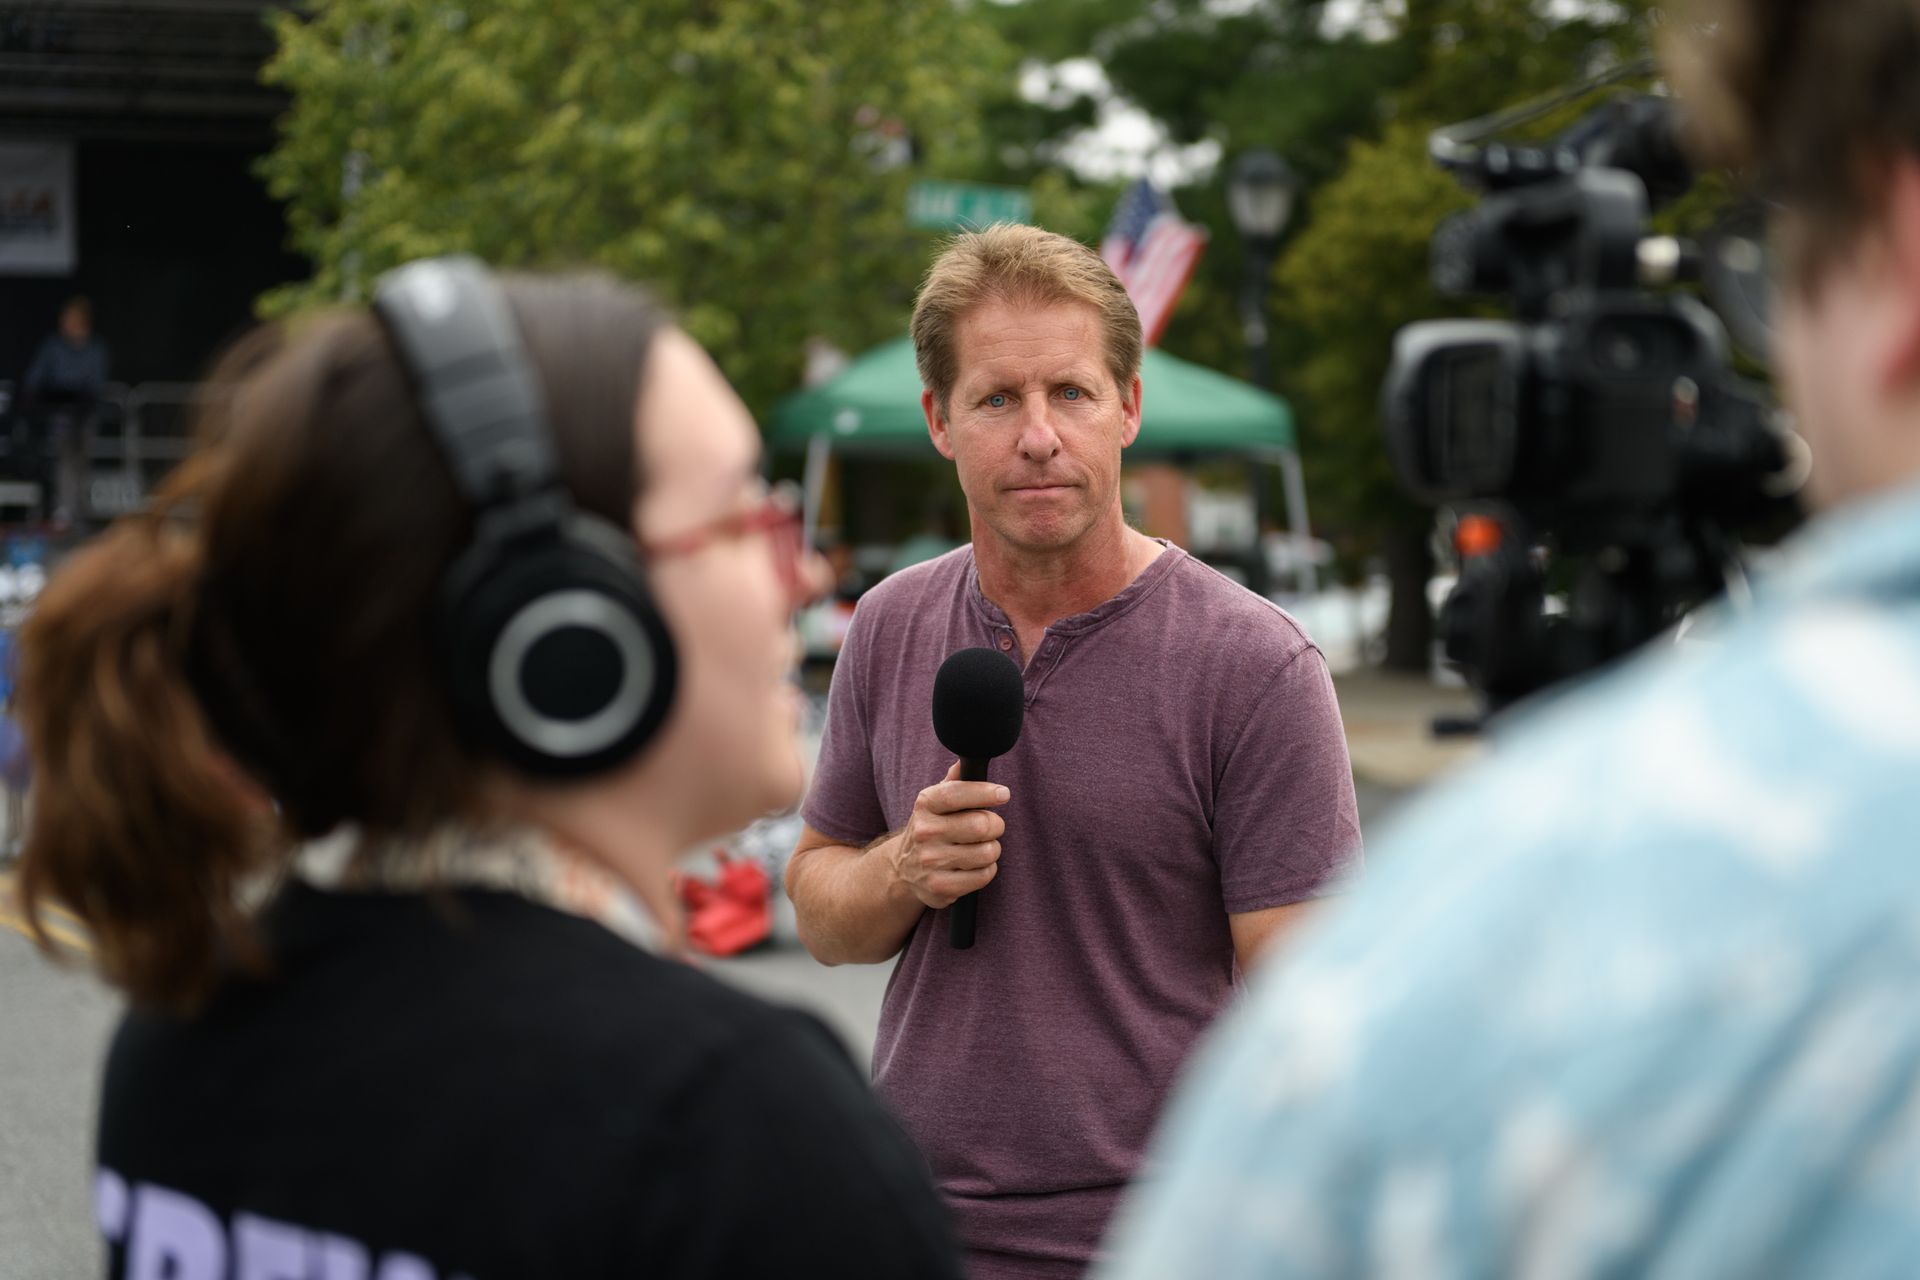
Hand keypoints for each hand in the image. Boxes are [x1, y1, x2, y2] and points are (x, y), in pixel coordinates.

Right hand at [889, 761, 1008, 908]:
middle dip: (996, 825)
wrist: (902, 870)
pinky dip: (987, 870)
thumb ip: (954, 781)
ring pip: (987, 852)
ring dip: (992, 849)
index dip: (985, 792)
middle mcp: (925, 832)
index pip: (957, 794)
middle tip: (992, 826)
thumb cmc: (931, 828)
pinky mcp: (940, 887)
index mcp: (925, 804)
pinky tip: (975, 866)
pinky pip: (983, 876)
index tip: (1003, 794)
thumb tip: (967, 760)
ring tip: (981, 847)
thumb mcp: (935, 801)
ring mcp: (931, 862)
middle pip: (981, 825)